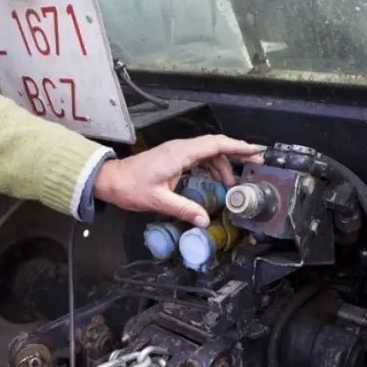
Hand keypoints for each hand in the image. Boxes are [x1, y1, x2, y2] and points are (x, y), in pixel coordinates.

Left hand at [94, 135, 263, 226]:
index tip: (255, 151)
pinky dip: (212, 166)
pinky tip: (216, 180)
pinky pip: (200, 157)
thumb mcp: (158, 200)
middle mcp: (181, 148)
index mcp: (181, 154)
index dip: (238, 147)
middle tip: (255, 164)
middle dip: (237, 153)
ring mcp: (178, 152)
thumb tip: (204, 220)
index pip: (216, 145)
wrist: (111, 180)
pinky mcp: (174, 158)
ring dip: (223, 165)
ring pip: (209, 152)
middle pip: (216, 146)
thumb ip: (184, 209)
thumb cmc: (130, 187)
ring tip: (233, 183)